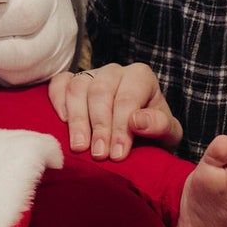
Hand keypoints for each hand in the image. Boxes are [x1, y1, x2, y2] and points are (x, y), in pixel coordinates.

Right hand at [48, 60, 180, 161]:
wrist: (137, 138)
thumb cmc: (152, 135)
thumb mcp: (168, 135)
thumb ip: (160, 126)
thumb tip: (137, 121)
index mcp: (141, 77)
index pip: (127, 98)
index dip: (121, 127)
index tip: (117, 155)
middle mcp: (115, 71)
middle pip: (100, 91)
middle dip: (99, 126)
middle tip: (98, 154)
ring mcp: (91, 74)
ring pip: (78, 87)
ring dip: (77, 120)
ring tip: (79, 147)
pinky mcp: (71, 82)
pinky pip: (59, 83)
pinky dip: (58, 101)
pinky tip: (63, 123)